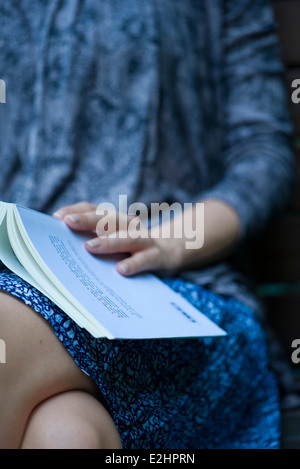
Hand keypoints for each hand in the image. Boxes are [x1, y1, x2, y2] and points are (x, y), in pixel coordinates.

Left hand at [53, 201, 184, 276]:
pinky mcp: (157, 256)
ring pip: (127, 237)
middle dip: (87, 220)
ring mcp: (145, 240)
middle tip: (68, 223)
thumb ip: (94, 238)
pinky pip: (146, 259)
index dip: (77, 211)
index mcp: (116, 220)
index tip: (57, 217)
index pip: (95, 210)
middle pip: (108, 219)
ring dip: (109, 241)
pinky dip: (134, 263)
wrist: (169, 252)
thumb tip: (63, 244)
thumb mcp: (114, 240)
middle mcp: (130, 225)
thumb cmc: (132, 248)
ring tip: (90, 247)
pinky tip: (122, 270)